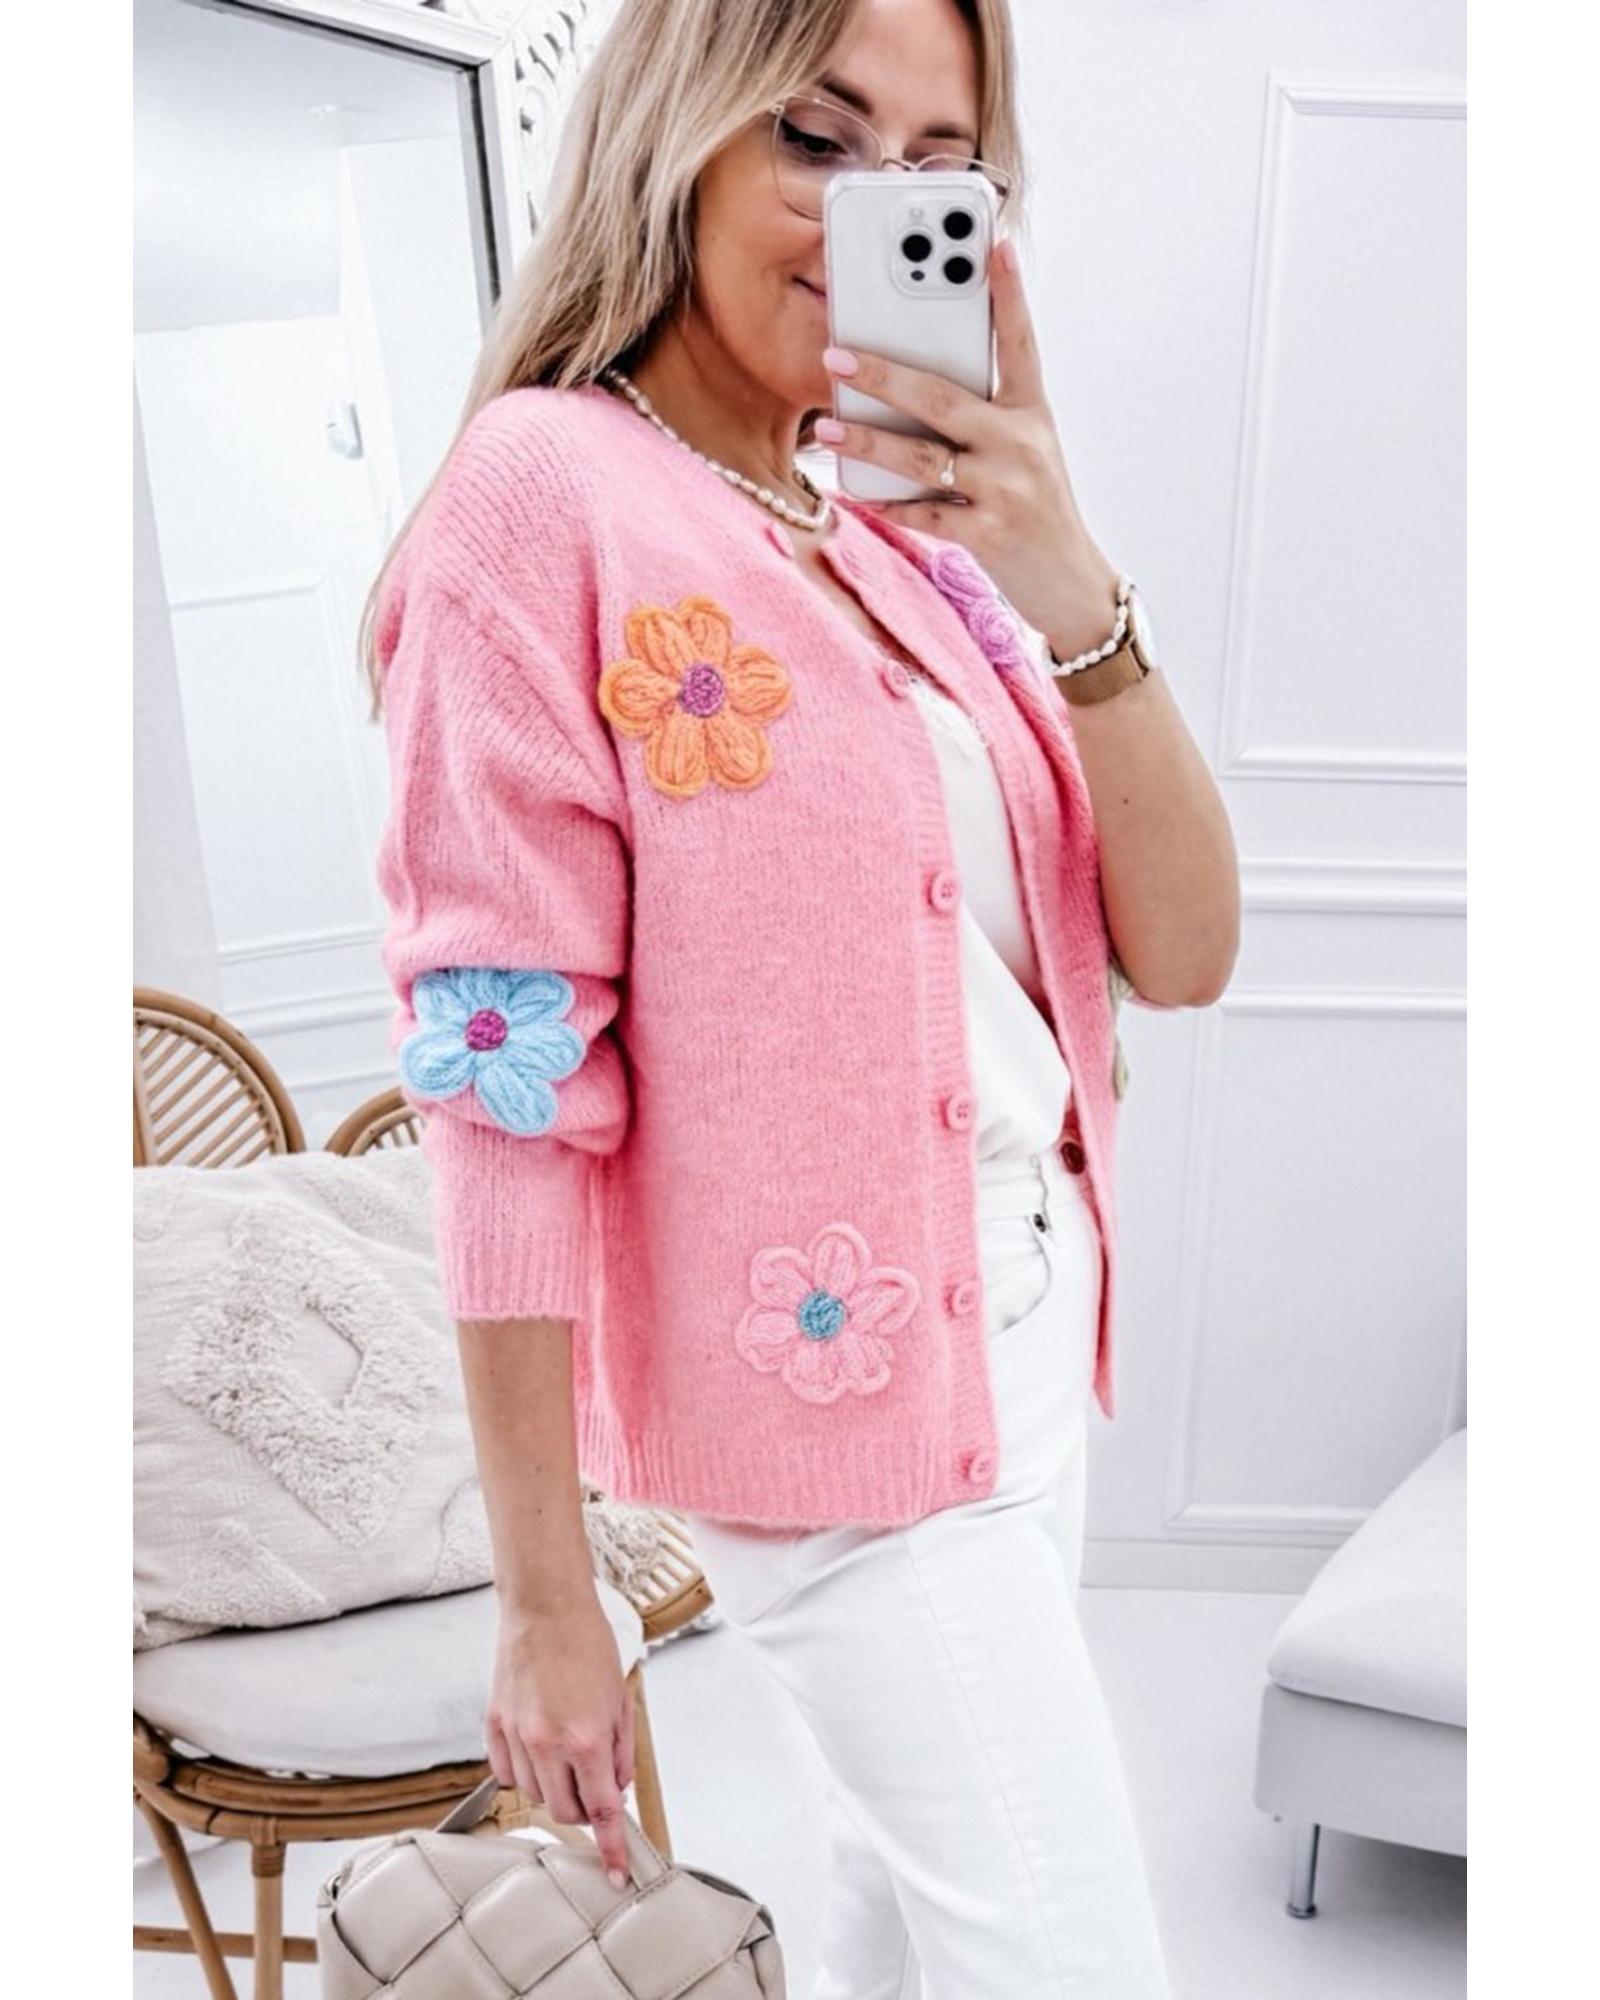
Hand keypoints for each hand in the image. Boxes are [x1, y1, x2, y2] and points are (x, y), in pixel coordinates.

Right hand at [487, 1596, 635, 1889]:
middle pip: (564, 1810)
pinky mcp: (494, 1725)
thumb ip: (619, 1752)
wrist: (546, 1606)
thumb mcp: (620, 1699)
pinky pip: (505, 1772)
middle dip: (583, 1808)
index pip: (601, 1810)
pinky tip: (537, 1746)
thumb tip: (615, 1789)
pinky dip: (523, 1770)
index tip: (617, 1870)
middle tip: (593, 1784)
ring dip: (553, 1787)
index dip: (612, 1846)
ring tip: (565, 1751)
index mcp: (586, 1739)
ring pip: (533, 1794)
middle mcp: (548, 1744)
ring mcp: (517, 1736)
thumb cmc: (587, 1642)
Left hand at [817, 235, 1120, 658]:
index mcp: (1033, 413)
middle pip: (945, 395)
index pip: (1021, 342)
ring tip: (830, 426)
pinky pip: (923, 514)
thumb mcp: (1026, 452)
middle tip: (837, 354)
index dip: (1009, 292)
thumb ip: (982, 417)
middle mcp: (1021, 443)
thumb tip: (908, 389)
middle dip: (886, 372)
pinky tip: (852, 491)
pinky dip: (885, 503)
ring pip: (924, 455)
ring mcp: (1005, 490)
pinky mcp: (988, 535)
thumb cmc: (1035, 509)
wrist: (1071, 586)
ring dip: (870, 440)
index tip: (994, 242)